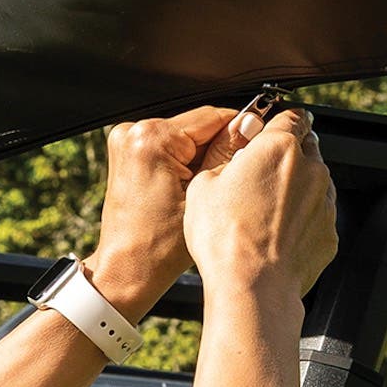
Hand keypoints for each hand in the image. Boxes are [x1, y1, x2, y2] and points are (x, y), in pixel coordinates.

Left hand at [85, 105, 237, 316]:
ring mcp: (127, 141)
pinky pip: (169, 147)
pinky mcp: (128, 153)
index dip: (241, 130)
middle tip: (230, 179)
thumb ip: (228, 155)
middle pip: (198, 125)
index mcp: (152, 139)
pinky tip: (190, 188)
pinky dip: (184, 162)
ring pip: (186, 137)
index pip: (212, 116)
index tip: (259, 144)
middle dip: (219, 147)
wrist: (127, 270)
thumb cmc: (159, 247)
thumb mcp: (205, 196)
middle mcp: (134, 132)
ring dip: (202, 155)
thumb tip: (251, 123)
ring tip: (208, 188)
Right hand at [183, 108, 337, 307]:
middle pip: (306, 148)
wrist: (253, 288)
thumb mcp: (202, 186)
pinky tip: (277, 234)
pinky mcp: (329, 233)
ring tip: (264, 211)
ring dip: (296, 188)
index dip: (279, 120)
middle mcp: (310, 170)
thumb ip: (225, 161)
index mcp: (278, 148)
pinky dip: (302, 219)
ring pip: (314, 182)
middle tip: (259, 174)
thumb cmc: (224, 238)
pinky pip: (317, 216)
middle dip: (287, 155)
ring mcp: (324, 203)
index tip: (271, 128)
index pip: (291, 115)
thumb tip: (234, 159)